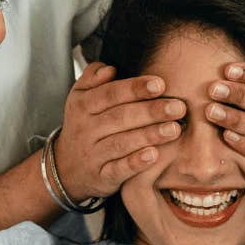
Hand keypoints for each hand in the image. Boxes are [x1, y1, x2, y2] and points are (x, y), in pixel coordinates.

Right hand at [54, 60, 184, 201]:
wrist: (66, 168)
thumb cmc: (84, 125)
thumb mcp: (80, 97)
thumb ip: (93, 77)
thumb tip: (111, 68)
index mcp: (83, 105)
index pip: (110, 93)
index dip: (135, 88)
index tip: (160, 84)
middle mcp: (86, 129)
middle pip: (120, 117)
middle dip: (151, 111)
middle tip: (178, 107)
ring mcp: (93, 155)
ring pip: (121, 143)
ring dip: (149, 136)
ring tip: (174, 129)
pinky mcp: (101, 177)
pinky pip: (118, 170)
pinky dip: (135, 163)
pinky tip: (154, 155)